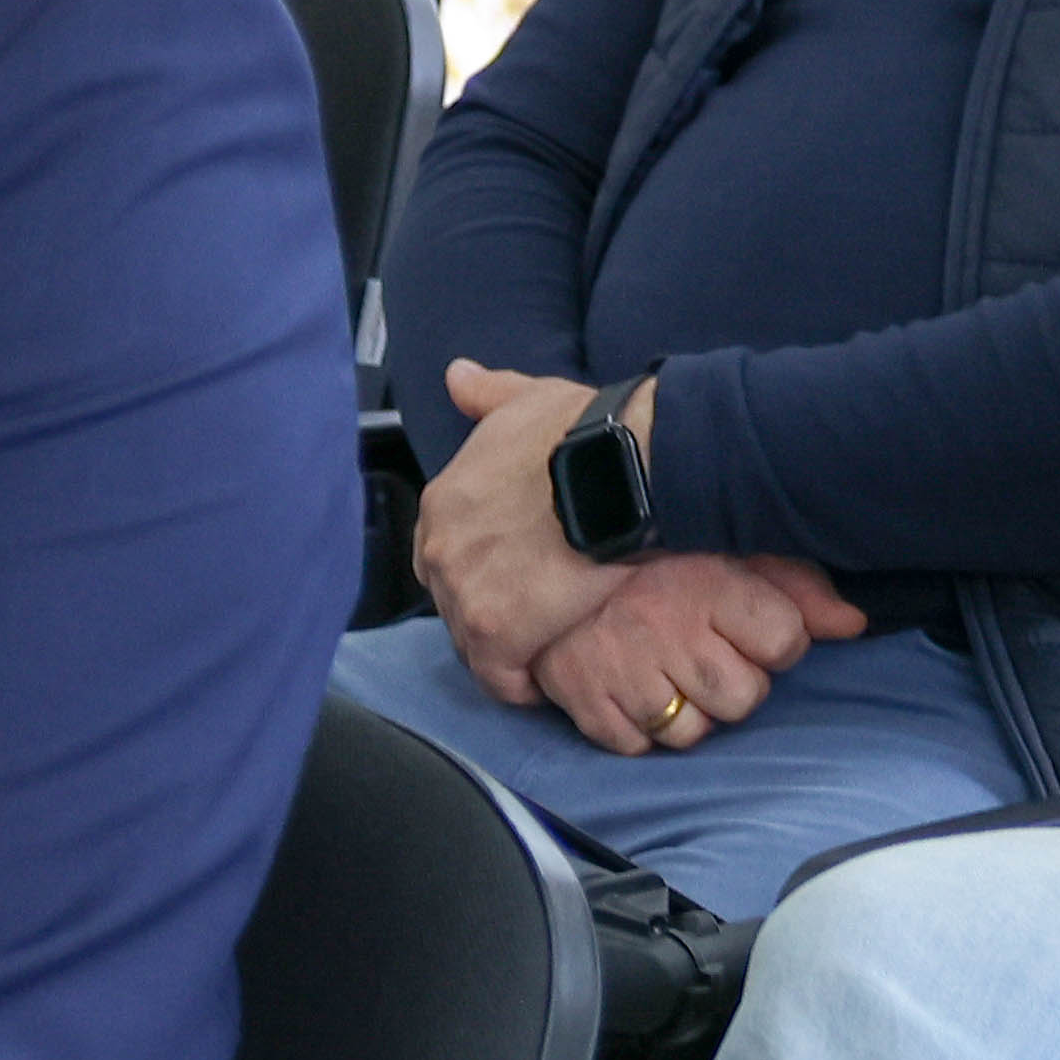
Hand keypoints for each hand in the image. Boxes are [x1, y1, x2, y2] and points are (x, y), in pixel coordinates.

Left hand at [415, 362, 638, 684]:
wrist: (622, 469)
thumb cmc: (586, 431)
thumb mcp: (527, 399)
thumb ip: (488, 394)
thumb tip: (457, 375)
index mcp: (443, 501)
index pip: (445, 553)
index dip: (482, 570)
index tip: (517, 577)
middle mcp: (438, 547)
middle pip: (453, 599)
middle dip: (488, 611)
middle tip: (534, 617)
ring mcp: (461, 591)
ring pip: (473, 641)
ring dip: (505, 649)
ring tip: (544, 650)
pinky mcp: (494, 630)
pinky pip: (499, 677)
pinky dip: (521, 684)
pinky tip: (546, 682)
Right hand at [526, 547, 865, 756]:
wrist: (544, 558)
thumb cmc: (654, 563)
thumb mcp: (728, 554)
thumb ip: (797, 587)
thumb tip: (854, 624)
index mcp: (708, 584)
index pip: (784, 641)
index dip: (776, 641)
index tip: (750, 628)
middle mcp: (665, 627)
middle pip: (743, 698)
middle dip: (733, 684)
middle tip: (703, 655)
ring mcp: (621, 667)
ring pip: (691, 733)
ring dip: (686, 713)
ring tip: (667, 676)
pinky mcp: (582, 698)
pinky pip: (635, 745)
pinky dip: (636, 729)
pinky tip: (631, 693)